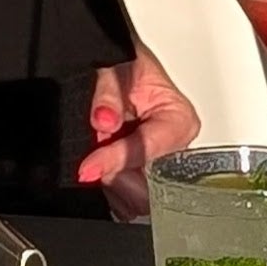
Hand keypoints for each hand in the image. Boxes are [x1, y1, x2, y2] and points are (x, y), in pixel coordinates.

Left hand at [80, 43, 198, 220]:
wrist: (116, 68)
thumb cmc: (123, 66)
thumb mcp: (113, 67)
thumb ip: (108, 93)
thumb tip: (105, 120)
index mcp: (179, 120)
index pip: (149, 150)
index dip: (117, 160)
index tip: (88, 168)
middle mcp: (174, 147)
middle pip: (151, 186)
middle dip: (117, 178)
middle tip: (91, 164)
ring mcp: (159, 164)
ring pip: (140, 198)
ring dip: (113, 185)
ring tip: (96, 161)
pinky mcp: (144, 175)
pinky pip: (129, 199)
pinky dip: (110, 190)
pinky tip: (99, 172)